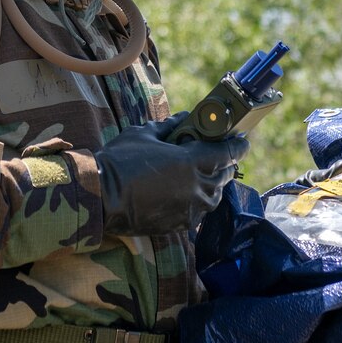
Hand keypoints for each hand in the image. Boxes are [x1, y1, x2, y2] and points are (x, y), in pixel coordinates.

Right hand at [94, 112, 248, 236]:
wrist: (100, 196)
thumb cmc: (121, 160)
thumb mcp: (144, 134)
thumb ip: (170, 127)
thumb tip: (185, 118)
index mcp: (194, 161)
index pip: (229, 152)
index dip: (238, 145)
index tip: (241, 140)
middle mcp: (199, 187)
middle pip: (225, 175)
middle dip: (223, 163)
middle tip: (215, 154)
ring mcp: (191, 208)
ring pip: (213, 195)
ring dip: (210, 183)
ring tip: (197, 174)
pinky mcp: (181, 224)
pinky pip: (198, 210)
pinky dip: (195, 200)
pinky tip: (182, 192)